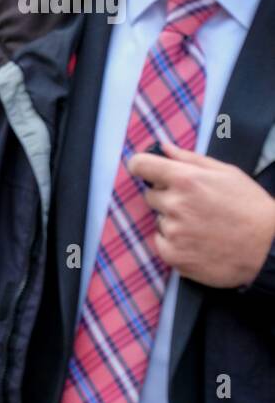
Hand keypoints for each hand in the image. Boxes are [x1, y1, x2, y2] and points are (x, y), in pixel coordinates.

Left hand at [129, 140, 274, 287]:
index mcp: (186, 180)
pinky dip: (175, 242)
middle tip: (195, 205)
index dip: (141, 166)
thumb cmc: (250, 207)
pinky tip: (198, 241)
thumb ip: (189, 159)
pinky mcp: (173, 255)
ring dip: (173, 221)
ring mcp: (173, 231)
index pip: (140, 165)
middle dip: (167, 197)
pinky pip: (161, 242)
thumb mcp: (226, 173)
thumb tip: (163, 147)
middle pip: (150, 195)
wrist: (269, 248)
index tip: (146, 170)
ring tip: (203, 225)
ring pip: (159, 220)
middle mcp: (175, 204)